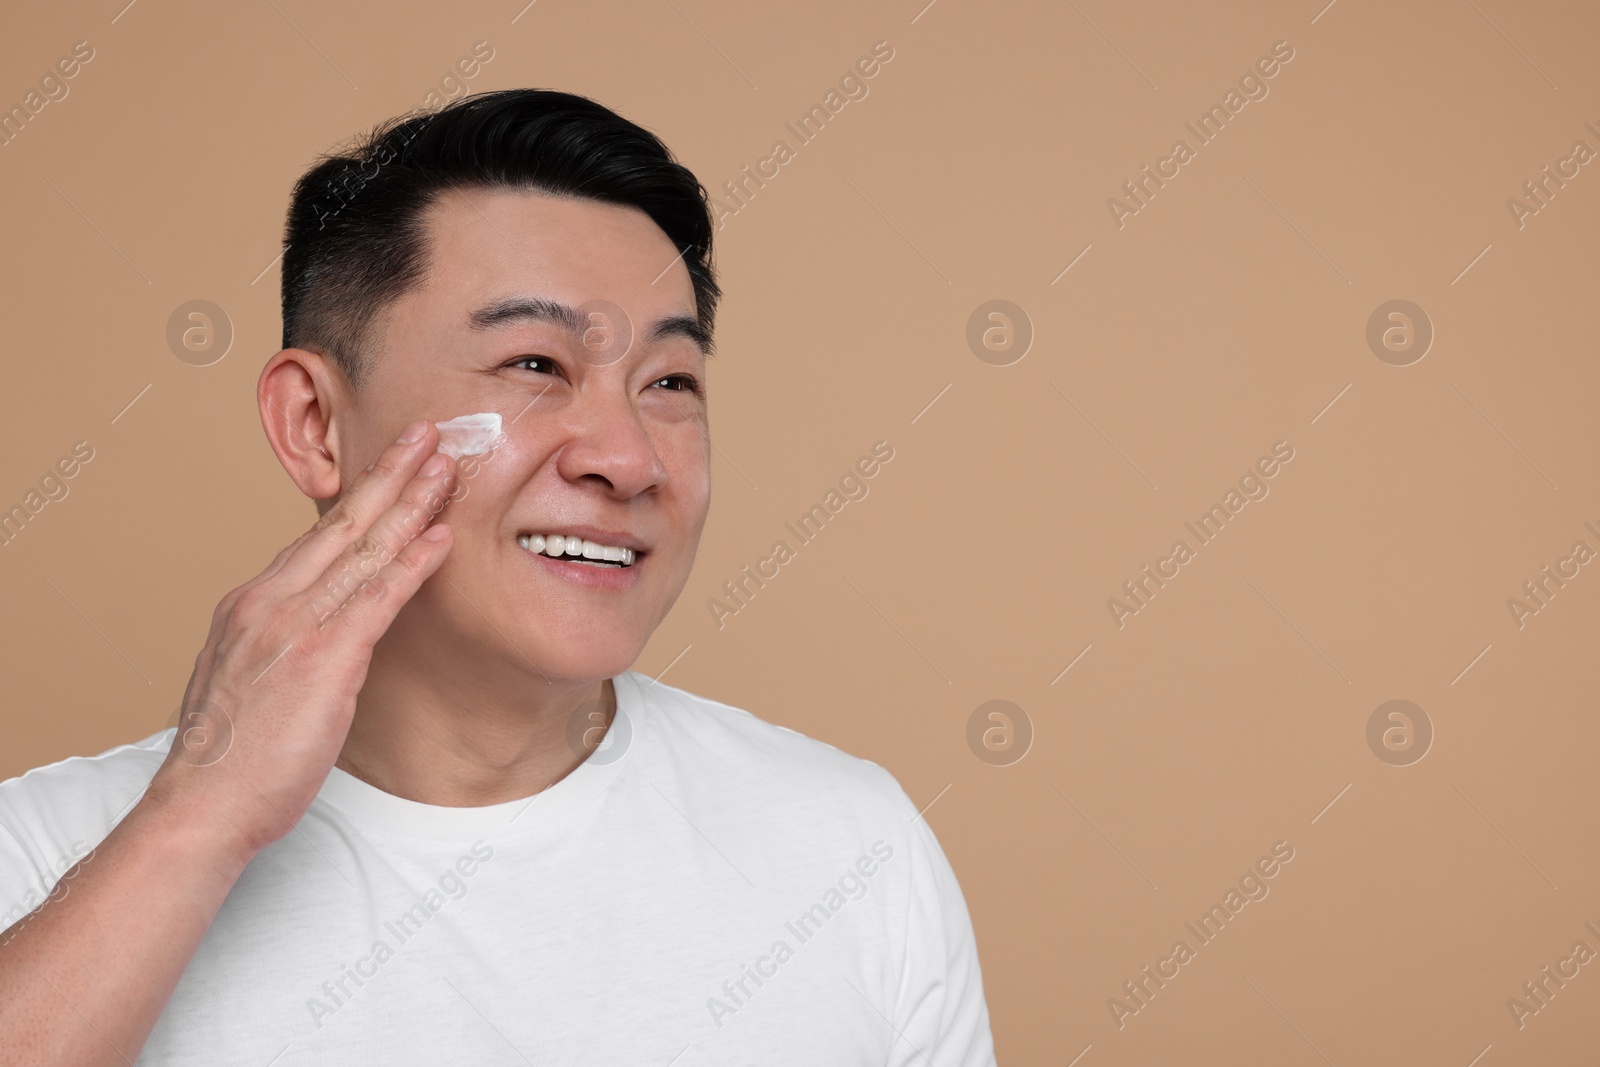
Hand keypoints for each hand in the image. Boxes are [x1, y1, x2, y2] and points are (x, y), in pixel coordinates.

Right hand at [145, 418, 456, 861]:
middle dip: (388, 473)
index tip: (390, 468)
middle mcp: (269, 602)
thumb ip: (275, 644)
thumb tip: (305, 633)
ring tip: (446, 466)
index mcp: (250, 604)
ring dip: (411, 502)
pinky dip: (414, 563)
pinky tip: (442, 537)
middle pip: (340, 523)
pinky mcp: (323, 659)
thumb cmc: (227, 759)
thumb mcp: (245, 680)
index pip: (315, 538)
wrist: (202, 805)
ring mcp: (294, 626)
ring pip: (364, 549)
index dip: (359, 499)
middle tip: (426, 433)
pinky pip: (378, 598)